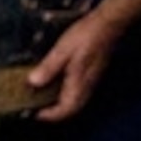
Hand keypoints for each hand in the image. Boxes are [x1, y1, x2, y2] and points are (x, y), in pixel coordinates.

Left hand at [26, 8, 122, 122]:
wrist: (108, 24)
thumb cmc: (86, 35)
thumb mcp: (63, 50)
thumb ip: (49, 67)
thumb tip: (33, 83)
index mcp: (80, 83)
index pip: (66, 110)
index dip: (50, 116)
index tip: (34, 114)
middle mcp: (87, 86)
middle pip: (71, 109)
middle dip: (53, 113)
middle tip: (35, 108)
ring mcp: (90, 80)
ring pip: (74, 100)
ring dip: (59, 103)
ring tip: (41, 97)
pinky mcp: (91, 73)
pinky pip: (77, 90)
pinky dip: (64, 92)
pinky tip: (53, 83)